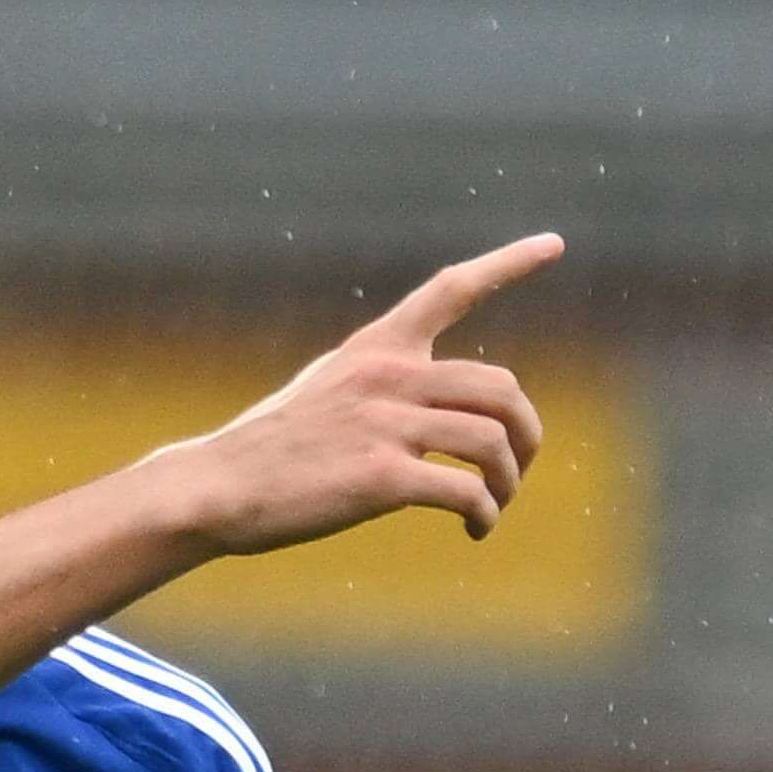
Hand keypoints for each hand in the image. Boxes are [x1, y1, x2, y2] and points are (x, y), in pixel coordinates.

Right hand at [158, 232, 560, 548]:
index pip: (451, 289)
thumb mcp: (328, 390)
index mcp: (375, 349)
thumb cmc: (272, 447)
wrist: (218, 487)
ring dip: (509, 481)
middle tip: (518, 469)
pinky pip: (465, 490)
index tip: (554, 243)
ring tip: (494, 506)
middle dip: (526, 433)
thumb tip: (441, 408)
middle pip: (500, 387)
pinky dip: (484, 513)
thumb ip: (384, 385)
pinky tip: (475, 528)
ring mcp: (384, 425)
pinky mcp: (380, 477)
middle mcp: (386, 376)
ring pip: (491, 441)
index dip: (509, 262)